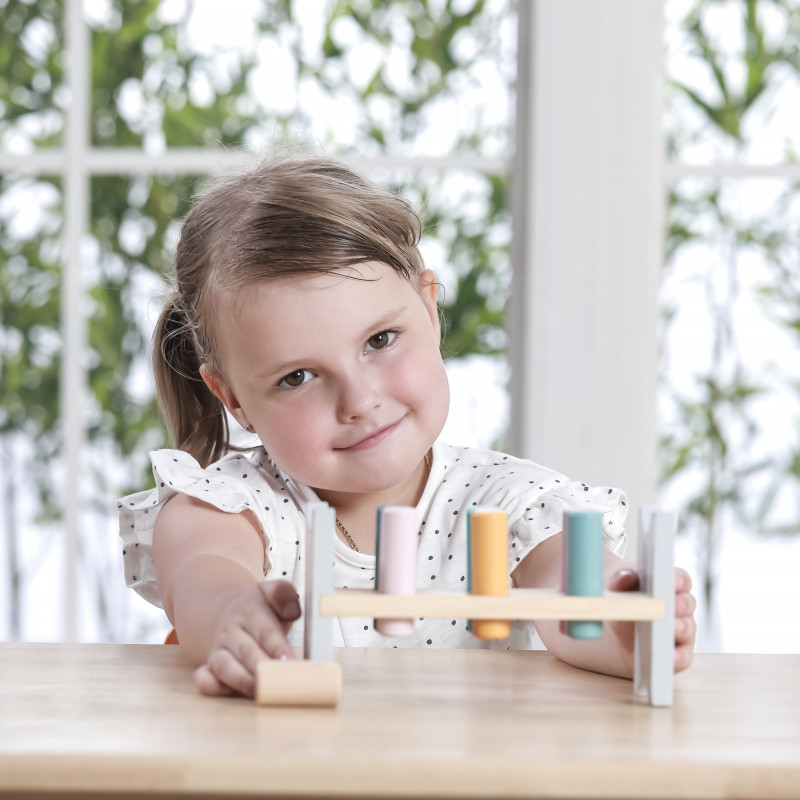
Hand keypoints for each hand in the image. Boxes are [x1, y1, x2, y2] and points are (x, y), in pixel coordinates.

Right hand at [193, 580, 300, 697]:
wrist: (232, 614)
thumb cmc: (262, 610)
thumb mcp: (274, 593)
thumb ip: (284, 595)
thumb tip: (292, 611)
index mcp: (249, 608)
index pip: (264, 629)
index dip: (277, 646)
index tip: (289, 661)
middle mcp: (231, 629)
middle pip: (246, 651)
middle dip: (262, 667)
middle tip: (280, 680)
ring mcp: (218, 649)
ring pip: (225, 667)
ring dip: (243, 681)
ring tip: (261, 691)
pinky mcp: (210, 667)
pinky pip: (204, 678)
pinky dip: (212, 687)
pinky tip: (228, 693)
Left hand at [609, 567, 696, 673]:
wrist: (618, 628)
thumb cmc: (624, 600)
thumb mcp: (618, 587)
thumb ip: (621, 580)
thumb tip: (625, 576)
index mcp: (669, 586)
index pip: (680, 579)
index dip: (679, 580)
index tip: (674, 582)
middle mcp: (680, 607)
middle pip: (687, 603)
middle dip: (681, 604)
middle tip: (673, 605)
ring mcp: (682, 630)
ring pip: (688, 629)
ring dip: (681, 629)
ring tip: (672, 628)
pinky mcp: (678, 652)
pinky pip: (683, 656)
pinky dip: (679, 657)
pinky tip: (671, 657)